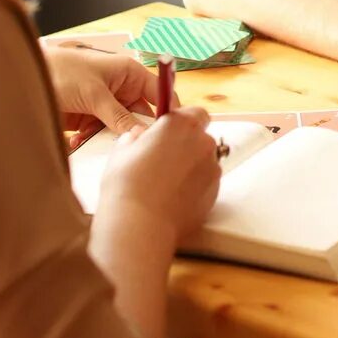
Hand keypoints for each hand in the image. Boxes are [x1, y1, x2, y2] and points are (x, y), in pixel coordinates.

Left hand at [42, 43, 163, 149]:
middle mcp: (121, 90)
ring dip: (111, 140)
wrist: (23, 78)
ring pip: (120, 129)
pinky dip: (93, 142)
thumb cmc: (61, 72)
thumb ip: (119, 116)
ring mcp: (105, 105)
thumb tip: (141, 135)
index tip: (171, 134)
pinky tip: (80, 143)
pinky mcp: (89, 119)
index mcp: (129, 74)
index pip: (159, 92)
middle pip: (141, 116)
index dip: (167, 111)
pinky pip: (100, 135)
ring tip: (100, 147)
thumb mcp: (94, 94)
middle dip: (135, 132)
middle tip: (132, 149)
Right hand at [100, 106, 220, 242]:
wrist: (139, 225)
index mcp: (181, 125)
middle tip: (163, 161)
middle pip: (201, 138)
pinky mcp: (215, 193)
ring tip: (166, 185)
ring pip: (204, 162)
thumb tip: (140, 136)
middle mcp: (203, 143)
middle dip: (186, 146)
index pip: (195, 113)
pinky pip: (206, 184)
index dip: (183, 123)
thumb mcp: (122, 151)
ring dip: (191, 168)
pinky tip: (173, 199)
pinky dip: (195, 188)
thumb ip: (136, 137)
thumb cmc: (127, 185)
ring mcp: (212, 169)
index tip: (170, 133)